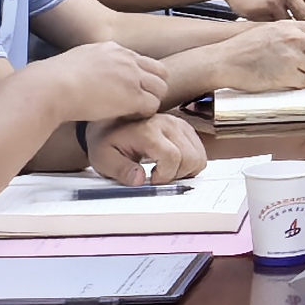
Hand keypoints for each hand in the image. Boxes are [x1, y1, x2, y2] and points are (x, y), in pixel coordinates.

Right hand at [36, 41, 171, 126]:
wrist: (52, 87)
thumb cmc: (53, 80)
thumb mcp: (76, 60)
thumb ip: (89, 63)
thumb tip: (84, 72)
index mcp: (112, 48)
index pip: (140, 60)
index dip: (139, 77)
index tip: (130, 90)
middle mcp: (126, 59)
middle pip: (159, 71)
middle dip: (153, 87)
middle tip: (140, 103)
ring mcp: (131, 76)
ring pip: (160, 88)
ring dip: (151, 101)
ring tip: (135, 113)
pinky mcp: (133, 95)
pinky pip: (153, 105)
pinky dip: (145, 114)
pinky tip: (130, 119)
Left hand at [80, 112, 205, 186]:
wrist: (109, 123)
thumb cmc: (106, 141)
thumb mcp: (104, 159)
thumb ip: (121, 170)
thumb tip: (139, 181)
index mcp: (148, 130)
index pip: (172, 157)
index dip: (165, 176)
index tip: (151, 181)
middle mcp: (168, 124)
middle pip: (191, 158)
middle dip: (177, 175)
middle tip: (158, 177)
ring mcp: (179, 125)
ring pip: (199, 157)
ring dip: (185, 170)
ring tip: (164, 171)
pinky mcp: (185, 128)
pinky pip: (200, 152)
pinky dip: (190, 164)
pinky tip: (171, 164)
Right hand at [202, 21, 304, 97]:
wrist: (224, 59)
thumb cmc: (245, 47)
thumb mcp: (271, 30)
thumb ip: (292, 34)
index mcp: (291, 26)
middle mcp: (294, 39)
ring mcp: (291, 57)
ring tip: (290, 71)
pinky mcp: (286, 75)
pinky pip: (304, 83)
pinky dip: (296, 83)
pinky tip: (281, 79)